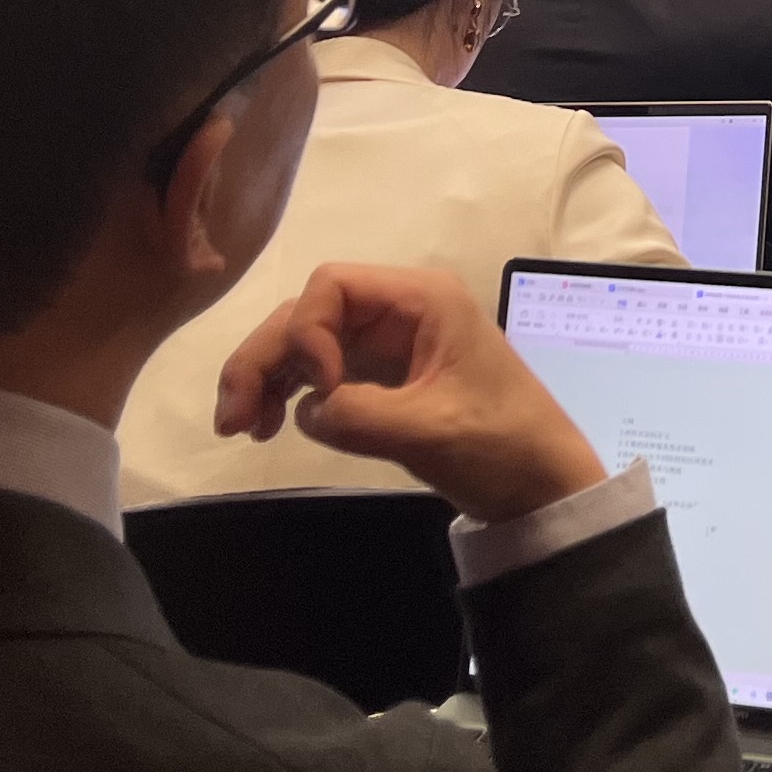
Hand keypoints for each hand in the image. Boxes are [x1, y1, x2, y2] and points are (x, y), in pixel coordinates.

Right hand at [216, 262, 605, 525]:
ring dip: (265, 376)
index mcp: (423, 300)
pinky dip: (287, 394)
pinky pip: (319, 371)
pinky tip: (267, 426)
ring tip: (238, 427)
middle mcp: (400, 310)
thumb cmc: (502, 446)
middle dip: (265, 356)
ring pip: (306, 342)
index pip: (333, 285)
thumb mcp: (433, 431)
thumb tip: (306, 409)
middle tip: (231, 416)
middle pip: (310, 312)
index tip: (321, 390)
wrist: (540, 486)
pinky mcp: (381, 377)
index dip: (308, 332)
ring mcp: (388, 343)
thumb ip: (361, 415)